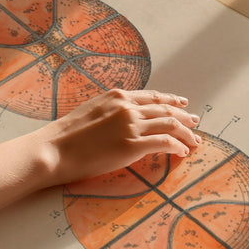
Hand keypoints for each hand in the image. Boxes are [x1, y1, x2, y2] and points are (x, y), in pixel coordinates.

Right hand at [34, 89, 200, 185]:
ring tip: (195, 141)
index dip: (170, 100)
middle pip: (166, 109)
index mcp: (116, 96)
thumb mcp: (89, 111)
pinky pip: (165, 143)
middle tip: (195, 122)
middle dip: (184, 116)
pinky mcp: (132, 146)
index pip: (152, 96)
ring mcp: (131, 126)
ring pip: (170, 124)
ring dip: (187, 133)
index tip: (182, 104)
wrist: (53, 149)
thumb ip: (109, 111)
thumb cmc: (64, 136)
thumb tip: (121, 119)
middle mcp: (127, 107)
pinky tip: (182, 152)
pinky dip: (178, 147)